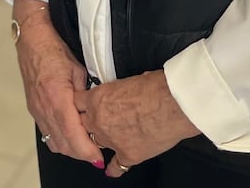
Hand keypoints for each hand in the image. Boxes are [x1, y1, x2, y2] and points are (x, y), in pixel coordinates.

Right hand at [15, 13, 103, 168]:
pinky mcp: (33, 109)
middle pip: (64, 144)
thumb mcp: (78, 70)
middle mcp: (45, 108)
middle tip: (97, 154)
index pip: (74, 135)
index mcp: (58, 98)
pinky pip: (46, 133)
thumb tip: (96, 112)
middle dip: (82, 154)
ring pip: (54, 142)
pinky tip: (70, 135)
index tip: (99, 158)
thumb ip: (85, 95)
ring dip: (70, 149)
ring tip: (85, 147)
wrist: (31, 40)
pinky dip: (60, 140)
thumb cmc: (54, 50)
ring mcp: (37, 110)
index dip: (88, 151)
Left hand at [73, 70, 198, 177]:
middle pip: (83, 124)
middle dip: (90, 122)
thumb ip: (116, 89)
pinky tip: (110, 170)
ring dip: (103, 139)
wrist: (173, 104)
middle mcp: (99, 121)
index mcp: (96, 99)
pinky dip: (113, 168)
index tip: (85, 105)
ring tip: (111, 136)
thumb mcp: (127, 80)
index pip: (77, 102)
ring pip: (97, 143)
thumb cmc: (155, 87)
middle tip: (101, 120)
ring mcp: (112, 140)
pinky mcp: (128, 155)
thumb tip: (123, 90)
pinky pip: (115, 166)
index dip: (82, 104)